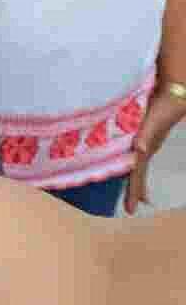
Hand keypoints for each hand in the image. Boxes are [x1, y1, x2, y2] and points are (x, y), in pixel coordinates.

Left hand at [127, 90, 185, 212]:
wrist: (173, 95)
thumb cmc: (161, 109)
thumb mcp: (151, 125)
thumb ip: (145, 137)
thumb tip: (140, 150)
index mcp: (145, 150)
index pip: (137, 176)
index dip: (133, 192)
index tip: (131, 210)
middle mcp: (146, 149)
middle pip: (138, 175)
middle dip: (135, 191)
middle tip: (131, 208)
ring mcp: (147, 143)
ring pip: (138, 166)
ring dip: (135, 179)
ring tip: (137, 194)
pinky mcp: (145, 134)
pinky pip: (137, 153)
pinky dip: (134, 163)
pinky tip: (134, 164)